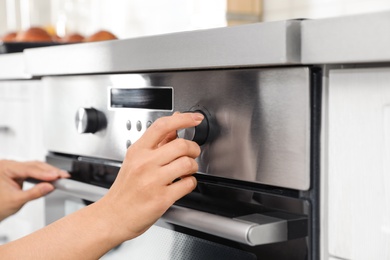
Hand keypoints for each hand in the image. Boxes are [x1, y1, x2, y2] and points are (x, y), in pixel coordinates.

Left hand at [0, 160, 69, 220]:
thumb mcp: (16, 201)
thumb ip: (34, 193)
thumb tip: (49, 187)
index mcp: (4, 168)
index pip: (29, 169)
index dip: (45, 173)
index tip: (57, 176)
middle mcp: (8, 165)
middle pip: (34, 165)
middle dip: (50, 171)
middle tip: (64, 176)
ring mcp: (14, 168)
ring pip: (35, 167)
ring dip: (49, 172)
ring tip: (61, 177)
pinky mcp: (18, 173)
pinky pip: (34, 171)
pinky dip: (44, 175)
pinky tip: (52, 177)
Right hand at [97, 112, 203, 241]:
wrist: (113, 216)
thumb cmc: (125, 189)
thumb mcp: (135, 160)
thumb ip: (158, 141)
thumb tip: (175, 123)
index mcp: (138, 151)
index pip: (162, 126)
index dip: (183, 119)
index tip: (195, 118)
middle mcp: (144, 164)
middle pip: (181, 144)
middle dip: (193, 148)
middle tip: (192, 153)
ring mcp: (153, 181)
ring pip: (187, 163)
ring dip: (193, 167)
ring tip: (186, 171)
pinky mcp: (161, 199)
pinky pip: (188, 184)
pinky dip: (190, 183)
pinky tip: (182, 184)